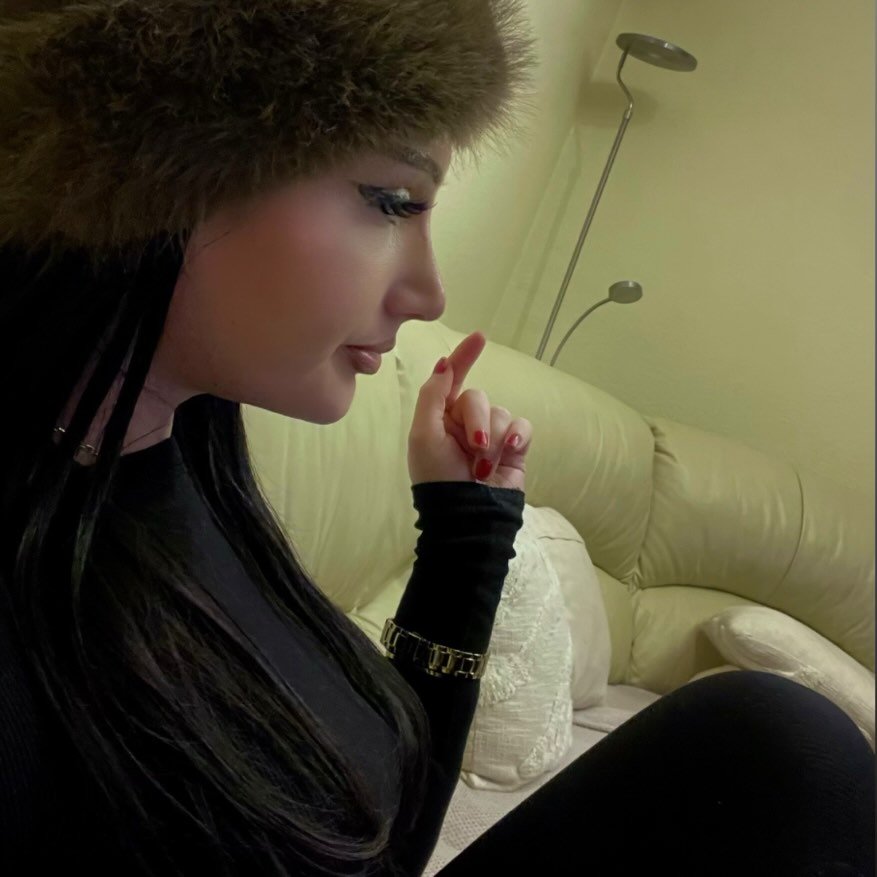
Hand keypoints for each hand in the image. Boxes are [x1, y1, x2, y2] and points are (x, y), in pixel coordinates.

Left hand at [407, 331, 532, 490]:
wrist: (467, 514)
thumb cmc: (437, 478)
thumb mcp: (423, 435)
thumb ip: (433, 396)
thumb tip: (445, 363)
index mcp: (440, 417)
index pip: (453, 380)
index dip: (465, 357)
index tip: (480, 337)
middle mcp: (466, 422)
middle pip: (479, 398)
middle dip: (476, 420)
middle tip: (472, 447)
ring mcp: (491, 435)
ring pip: (501, 413)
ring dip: (492, 439)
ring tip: (482, 467)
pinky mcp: (514, 448)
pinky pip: (521, 425)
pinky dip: (516, 435)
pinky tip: (510, 450)